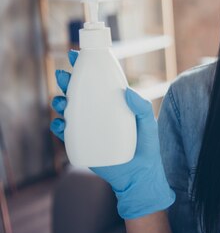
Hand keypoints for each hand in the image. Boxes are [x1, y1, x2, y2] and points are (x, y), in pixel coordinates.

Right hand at [50, 49, 174, 218]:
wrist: (139, 176)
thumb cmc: (147, 148)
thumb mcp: (149, 125)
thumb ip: (142, 108)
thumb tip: (127, 91)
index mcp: (114, 104)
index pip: (99, 82)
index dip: (88, 68)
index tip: (77, 55)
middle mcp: (100, 113)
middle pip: (80, 93)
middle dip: (67, 81)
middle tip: (63, 75)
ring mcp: (90, 128)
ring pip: (69, 110)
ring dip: (60, 102)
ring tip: (61, 100)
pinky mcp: (83, 144)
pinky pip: (66, 133)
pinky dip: (59, 126)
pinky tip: (59, 123)